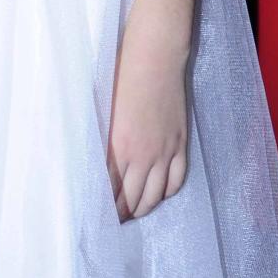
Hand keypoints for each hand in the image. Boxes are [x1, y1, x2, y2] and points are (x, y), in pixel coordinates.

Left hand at [106, 11, 189, 221]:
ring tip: (133, 212)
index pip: (109, 189)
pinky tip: (159, 195)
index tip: (97, 216)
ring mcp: (164, 151)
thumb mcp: (103, 110)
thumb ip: (103, 141)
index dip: (104, 206)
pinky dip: (167, 193)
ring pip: (155, 195)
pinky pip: (177, 180)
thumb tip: (98, 164)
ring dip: (143, 207)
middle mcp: (143, 156)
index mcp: (118, 147)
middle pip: (132, 198)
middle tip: (114, 220)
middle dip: (121, 213)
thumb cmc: (121, 76)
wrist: (154, 57)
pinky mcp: (180, 144)